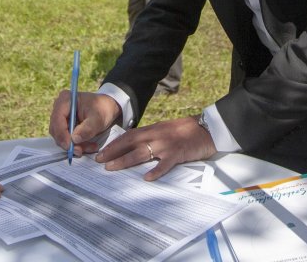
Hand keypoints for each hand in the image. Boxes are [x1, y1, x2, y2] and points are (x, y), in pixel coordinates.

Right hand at [48, 91, 120, 157]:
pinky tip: (88, 145)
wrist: (107, 108)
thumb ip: (87, 129)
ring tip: (91, 147)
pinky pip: (66, 139)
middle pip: (56, 130)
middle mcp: (59, 108)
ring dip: (75, 145)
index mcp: (65, 100)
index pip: (57, 119)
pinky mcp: (65, 126)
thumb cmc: (102, 108)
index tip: (70, 146)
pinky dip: (77, 145)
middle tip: (80, 151)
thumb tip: (74, 139)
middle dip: (69, 143)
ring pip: (61, 137)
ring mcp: (61, 117)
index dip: (62, 134)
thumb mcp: (98, 118)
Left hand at [96, 117, 215, 181]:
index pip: (129, 135)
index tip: (101, 151)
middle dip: (113, 151)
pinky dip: (156, 171)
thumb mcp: (166, 130)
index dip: (114, 143)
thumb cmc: (187, 131)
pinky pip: (165, 163)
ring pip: (142, 152)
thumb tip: (137, 147)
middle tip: (99, 160)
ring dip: (125, 160)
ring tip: (111, 168)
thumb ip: (153, 137)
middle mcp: (157, 135)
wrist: (208, 127)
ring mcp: (167, 144)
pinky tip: (147, 178)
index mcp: (154, 129)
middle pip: (130, 142)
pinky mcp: (178, 153)